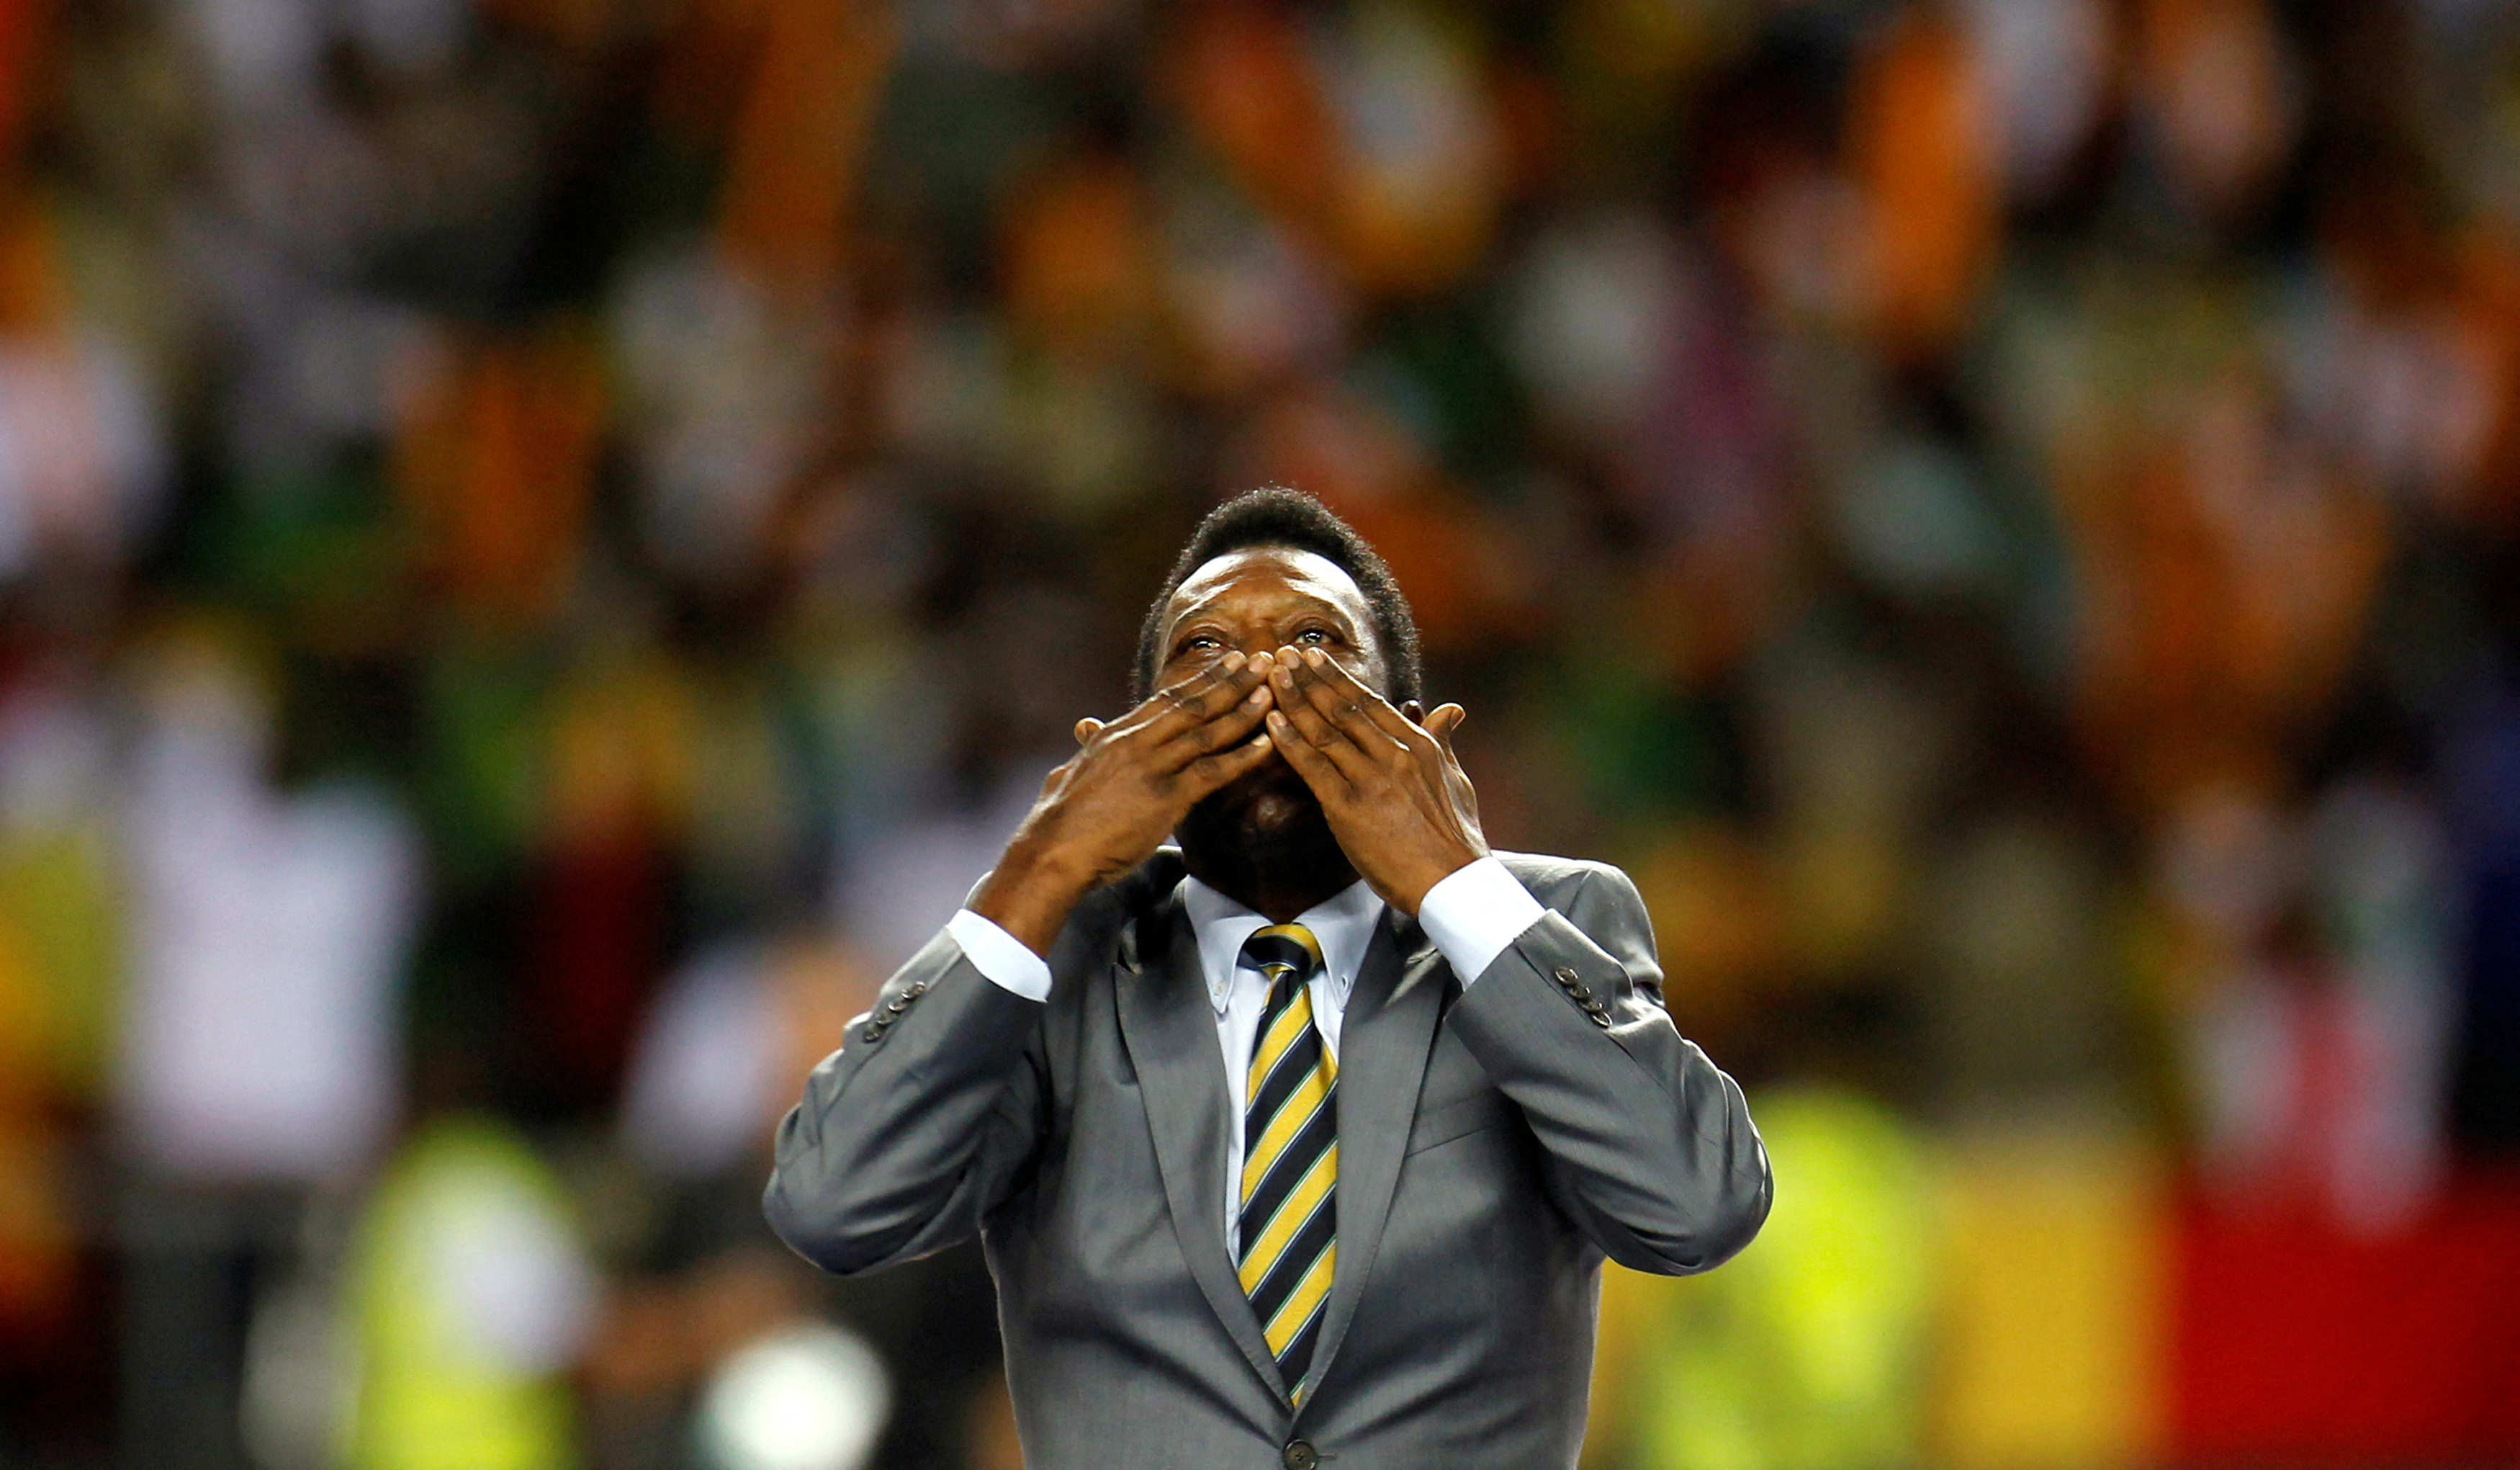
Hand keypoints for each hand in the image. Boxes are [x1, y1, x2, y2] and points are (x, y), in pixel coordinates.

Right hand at [971, 651, 1280, 955]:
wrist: (1052, 851)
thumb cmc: (1059, 818)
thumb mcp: (1071, 769)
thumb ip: (1089, 744)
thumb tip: (1086, 725)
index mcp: (1117, 734)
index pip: (1167, 698)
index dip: (1203, 679)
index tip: (1229, 661)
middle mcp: (1136, 742)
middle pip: (1192, 704)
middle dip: (1230, 681)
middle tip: (1262, 660)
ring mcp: (1151, 768)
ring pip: (1205, 731)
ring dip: (1243, 710)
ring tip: (1272, 691)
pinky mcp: (1164, 798)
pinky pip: (1211, 772)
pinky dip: (1242, 757)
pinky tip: (1267, 744)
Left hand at [1263, 645, 1486, 914]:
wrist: (1451, 880)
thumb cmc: (1455, 836)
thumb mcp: (1454, 778)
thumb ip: (1443, 740)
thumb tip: (1450, 709)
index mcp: (1418, 745)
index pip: (1369, 702)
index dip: (1337, 678)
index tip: (1314, 657)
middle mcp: (1394, 754)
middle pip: (1342, 708)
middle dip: (1310, 678)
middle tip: (1283, 654)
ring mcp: (1371, 779)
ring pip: (1325, 730)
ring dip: (1295, 699)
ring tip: (1272, 674)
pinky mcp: (1350, 807)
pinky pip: (1313, 767)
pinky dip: (1290, 741)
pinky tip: (1272, 720)